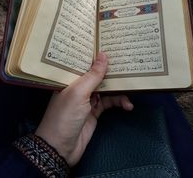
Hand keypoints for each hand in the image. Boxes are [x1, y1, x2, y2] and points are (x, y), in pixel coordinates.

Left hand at [35, 52, 133, 166]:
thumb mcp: (78, 93)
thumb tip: (104, 54)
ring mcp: (87, 99)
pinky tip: (128, 105)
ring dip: (118, 89)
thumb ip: (93, 75)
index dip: (96, 54)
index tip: (112, 44)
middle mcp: (78, 86)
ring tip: (131, 89)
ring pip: (106, 88)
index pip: (84, 62)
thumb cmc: (65, 116)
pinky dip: (119, 102)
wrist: (60, 149)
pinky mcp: (95, 111)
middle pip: (97, 74)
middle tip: (127, 63)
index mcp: (70, 78)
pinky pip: (110, 102)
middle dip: (111, 70)